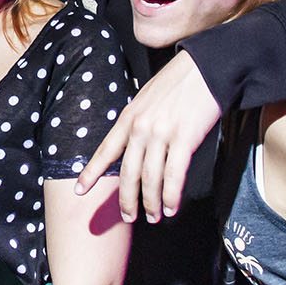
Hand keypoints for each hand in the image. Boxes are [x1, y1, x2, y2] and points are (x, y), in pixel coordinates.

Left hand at [75, 49, 219, 222]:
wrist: (206, 67)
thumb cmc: (179, 81)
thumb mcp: (147, 96)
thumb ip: (138, 120)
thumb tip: (136, 144)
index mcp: (129, 116)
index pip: (105, 151)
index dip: (91, 174)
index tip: (79, 191)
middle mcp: (140, 128)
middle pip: (128, 173)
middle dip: (126, 200)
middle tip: (128, 217)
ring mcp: (161, 134)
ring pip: (150, 179)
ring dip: (150, 203)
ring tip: (153, 217)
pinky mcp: (183, 139)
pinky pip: (174, 175)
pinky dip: (171, 195)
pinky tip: (171, 207)